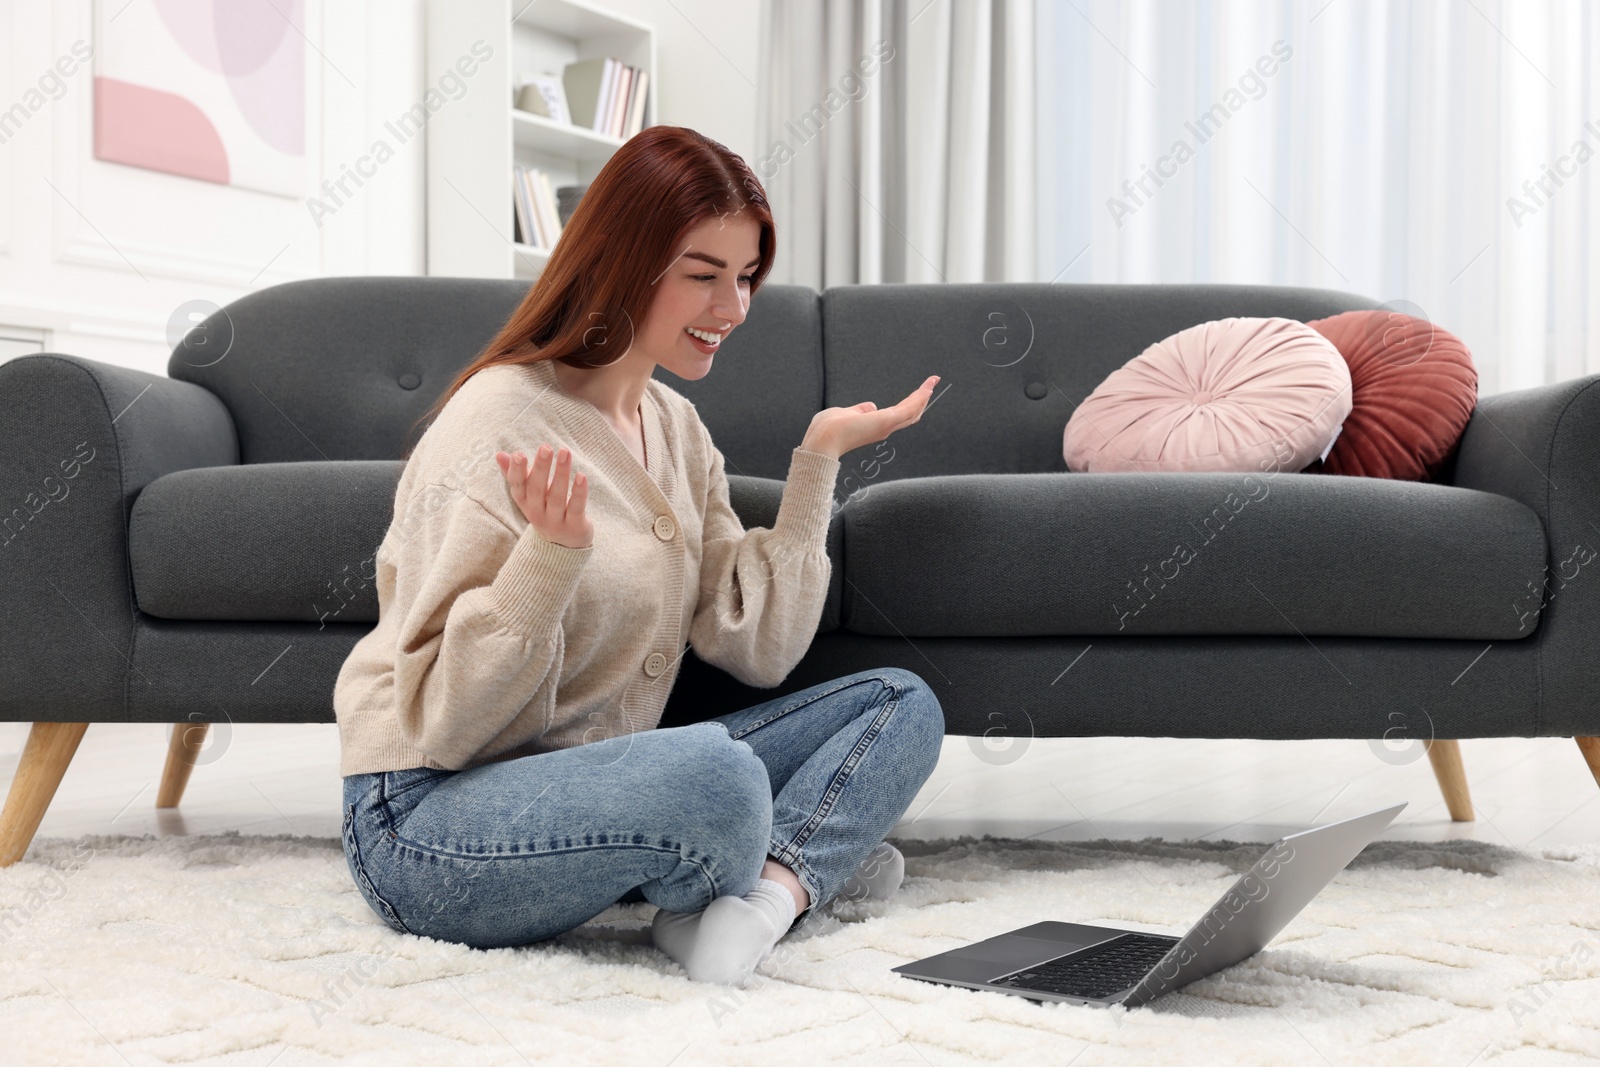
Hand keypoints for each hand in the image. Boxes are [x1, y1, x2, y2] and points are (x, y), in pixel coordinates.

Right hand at [495, 445, 593, 548]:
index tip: (519, 454)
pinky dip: (579, 492)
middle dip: (541, 468)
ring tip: (565, 452)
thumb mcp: (528, 494)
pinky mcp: (575, 526)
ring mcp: (555, 521)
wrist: (562, 545)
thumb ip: (515, 474)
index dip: (517, 471)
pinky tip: (581, 475)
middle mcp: (537, 513)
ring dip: (561, 473)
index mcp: (524, 502)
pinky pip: (576, 508)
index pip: (517, 486)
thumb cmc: (544, 509)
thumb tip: (499, 454)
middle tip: (546, 448)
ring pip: (557, 497)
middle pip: (537, 489)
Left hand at [801, 375, 939, 459]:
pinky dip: (919, 398)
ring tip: (933, 382)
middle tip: (932, 385)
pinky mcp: (887, 420)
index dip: (908, 404)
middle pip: (909, 414)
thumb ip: (859, 410)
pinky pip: (908, 408)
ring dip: (923, 396)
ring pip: (912, 411)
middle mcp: (884, 428)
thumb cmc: (828, 428)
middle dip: (921, 400)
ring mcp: (887, 425)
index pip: (896, 416)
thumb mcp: (846, 413)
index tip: (917, 393)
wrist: (823, 439)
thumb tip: (870, 406)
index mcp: (875, 427)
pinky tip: (927, 389)